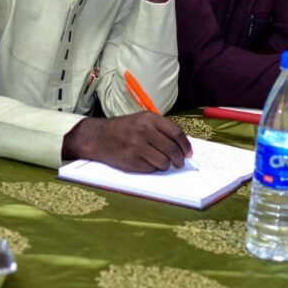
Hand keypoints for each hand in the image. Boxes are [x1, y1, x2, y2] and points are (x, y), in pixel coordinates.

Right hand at [62, 112, 192, 172]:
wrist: (98, 136)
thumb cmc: (123, 128)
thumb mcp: (142, 120)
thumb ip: (161, 129)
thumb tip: (182, 145)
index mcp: (149, 118)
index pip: (176, 133)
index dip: (185, 145)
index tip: (189, 153)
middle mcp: (144, 131)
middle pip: (172, 149)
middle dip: (179, 159)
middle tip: (180, 163)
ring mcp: (137, 146)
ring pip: (164, 162)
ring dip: (165, 165)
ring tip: (161, 163)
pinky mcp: (131, 160)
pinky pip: (151, 169)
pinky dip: (152, 168)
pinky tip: (146, 163)